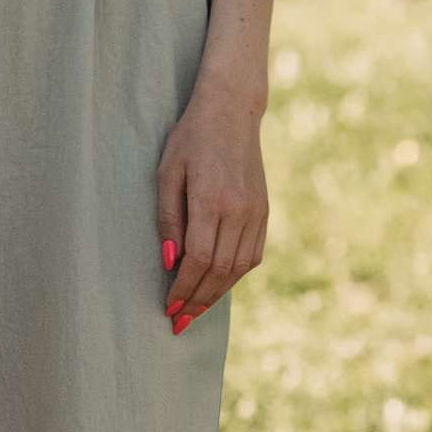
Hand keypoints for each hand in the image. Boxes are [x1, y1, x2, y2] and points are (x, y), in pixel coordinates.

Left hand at [155, 78, 268, 333]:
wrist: (232, 111)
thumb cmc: (190, 139)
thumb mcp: (167, 173)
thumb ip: (168, 220)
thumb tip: (170, 262)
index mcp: (212, 199)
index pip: (199, 259)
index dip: (184, 288)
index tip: (169, 307)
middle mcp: (239, 209)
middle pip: (221, 270)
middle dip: (198, 300)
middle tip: (179, 320)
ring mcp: (256, 212)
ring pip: (240, 268)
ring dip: (217, 293)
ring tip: (196, 309)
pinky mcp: (265, 211)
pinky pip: (253, 255)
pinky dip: (235, 275)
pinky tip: (218, 284)